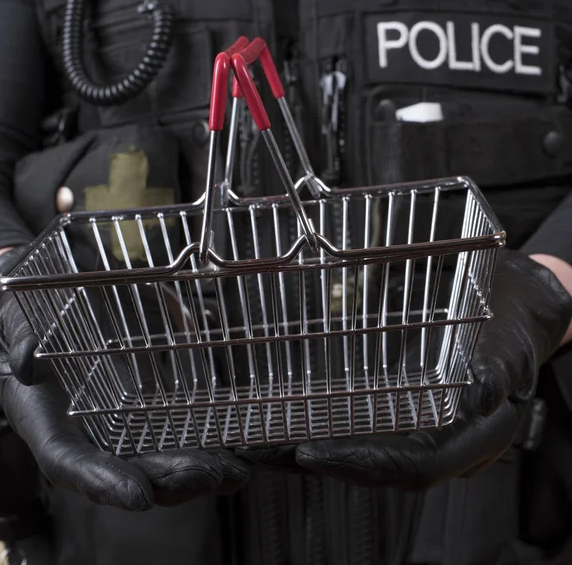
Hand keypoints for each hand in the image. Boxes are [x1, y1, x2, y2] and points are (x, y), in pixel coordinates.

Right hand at [0, 249, 249, 510]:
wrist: (61, 303)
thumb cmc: (36, 314)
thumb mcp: (23, 319)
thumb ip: (23, 338)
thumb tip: (29, 359)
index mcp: (44, 419)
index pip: (69, 463)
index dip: (102, 483)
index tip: (140, 496)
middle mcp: (85, 431)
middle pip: (126, 470)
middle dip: (168, 479)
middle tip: (208, 478)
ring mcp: (120, 422)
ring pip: (158, 458)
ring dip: (197, 470)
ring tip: (234, 473)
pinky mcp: (147, 405)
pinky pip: (176, 430)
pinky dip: (206, 443)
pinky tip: (237, 449)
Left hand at [237, 249, 571, 490]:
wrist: (511, 305)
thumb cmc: (510, 319)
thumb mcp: (508, 337)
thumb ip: (495, 370)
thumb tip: (475, 397)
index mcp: (475, 435)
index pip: (413, 467)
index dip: (360, 464)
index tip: (307, 452)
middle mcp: (442, 442)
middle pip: (376, 466)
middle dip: (318, 460)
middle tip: (261, 449)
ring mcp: (419, 428)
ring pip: (363, 448)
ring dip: (312, 445)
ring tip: (260, 437)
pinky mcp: (401, 408)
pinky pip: (360, 425)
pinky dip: (324, 423)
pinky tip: (289, 413)